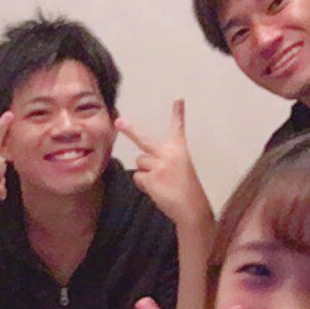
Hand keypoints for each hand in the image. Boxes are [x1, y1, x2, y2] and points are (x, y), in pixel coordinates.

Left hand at [116, 100, 213, 232]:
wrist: (191, 208)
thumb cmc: (186, 190)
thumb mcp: (180, 169)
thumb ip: (164, 161)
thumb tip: (142, 163)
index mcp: (179, 150)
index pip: (178, 129)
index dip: (177, 114)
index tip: (178, 100)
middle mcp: (168, 154)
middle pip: (144, 139)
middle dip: (129, 130)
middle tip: (118, 121)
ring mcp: (158, 165)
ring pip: (140, 163)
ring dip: (146, 173)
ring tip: (161, 183)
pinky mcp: (151, 178)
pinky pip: (138, 177)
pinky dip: (144, 184)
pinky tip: (157, 189)